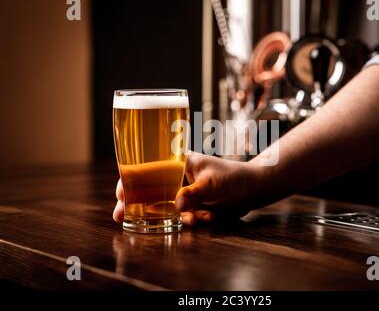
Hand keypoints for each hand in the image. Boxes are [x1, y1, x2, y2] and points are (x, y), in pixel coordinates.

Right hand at [113, 152, 260, 225]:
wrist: (254, 189)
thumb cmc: (234, 178)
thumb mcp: (213, 184)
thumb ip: (194, 193)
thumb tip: (177, 205)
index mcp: (178, 162)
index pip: (146, 168)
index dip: (129, 180)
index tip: (120, 195)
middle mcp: (176, 177)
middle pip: (148, 190)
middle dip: (137, 205)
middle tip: (122, 217)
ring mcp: (184, 193)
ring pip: (165, 208)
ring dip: (178, 217)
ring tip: (201, 217)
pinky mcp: (193, 207)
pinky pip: (183, 218)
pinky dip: (194, 220)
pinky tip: (210, 216)